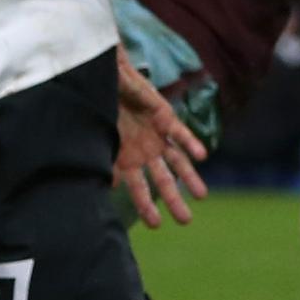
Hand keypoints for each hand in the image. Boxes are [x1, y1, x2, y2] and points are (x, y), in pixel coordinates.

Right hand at [113, 47, 207, 228]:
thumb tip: (107, 184)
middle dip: (173, 200)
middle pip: (163, 180)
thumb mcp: (97, 133)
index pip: (137, 187)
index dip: (145, 205)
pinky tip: (202, 157)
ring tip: (202, 196)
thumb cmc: (97, 104)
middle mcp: (144, 151)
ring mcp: (156, 135)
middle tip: (185, 221)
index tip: (154, 224)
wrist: (106, 74)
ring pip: (177, 161)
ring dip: (189, 178)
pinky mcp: (165, 117)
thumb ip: (104, 157)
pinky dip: (191, 144)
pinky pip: (180, 133)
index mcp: (125, 158)